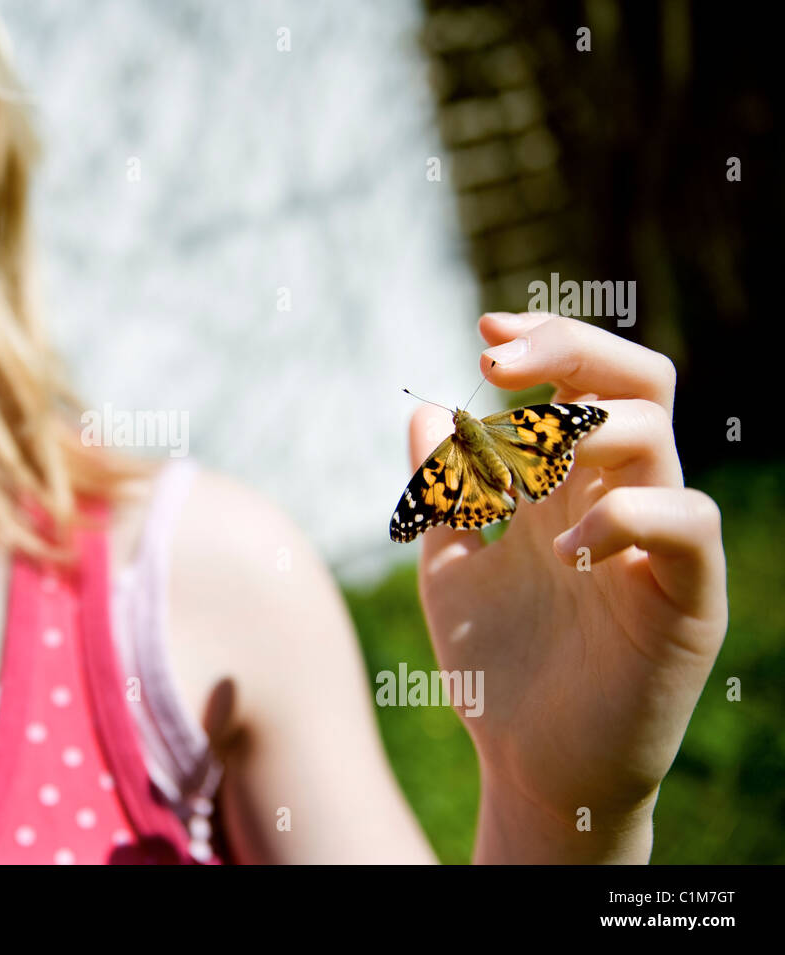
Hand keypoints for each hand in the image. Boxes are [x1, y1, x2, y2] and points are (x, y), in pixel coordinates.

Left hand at [407, 312, 727, 853]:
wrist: (529, 764)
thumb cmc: (497, 666)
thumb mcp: (450, 566)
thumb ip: (444, 492)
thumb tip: (422, 410)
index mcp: (570, 487)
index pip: (585, 381)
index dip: (548, 342)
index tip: (485, 331)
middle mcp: (620, 501)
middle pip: (636, 384)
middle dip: (570, 352)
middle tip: (497, 362)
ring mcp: (657, 548)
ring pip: (658, 438)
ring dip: (580, 430)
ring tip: (517, 471)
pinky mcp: (685, 600)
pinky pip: (686, 526)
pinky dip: (620, 518)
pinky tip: (557, 551)